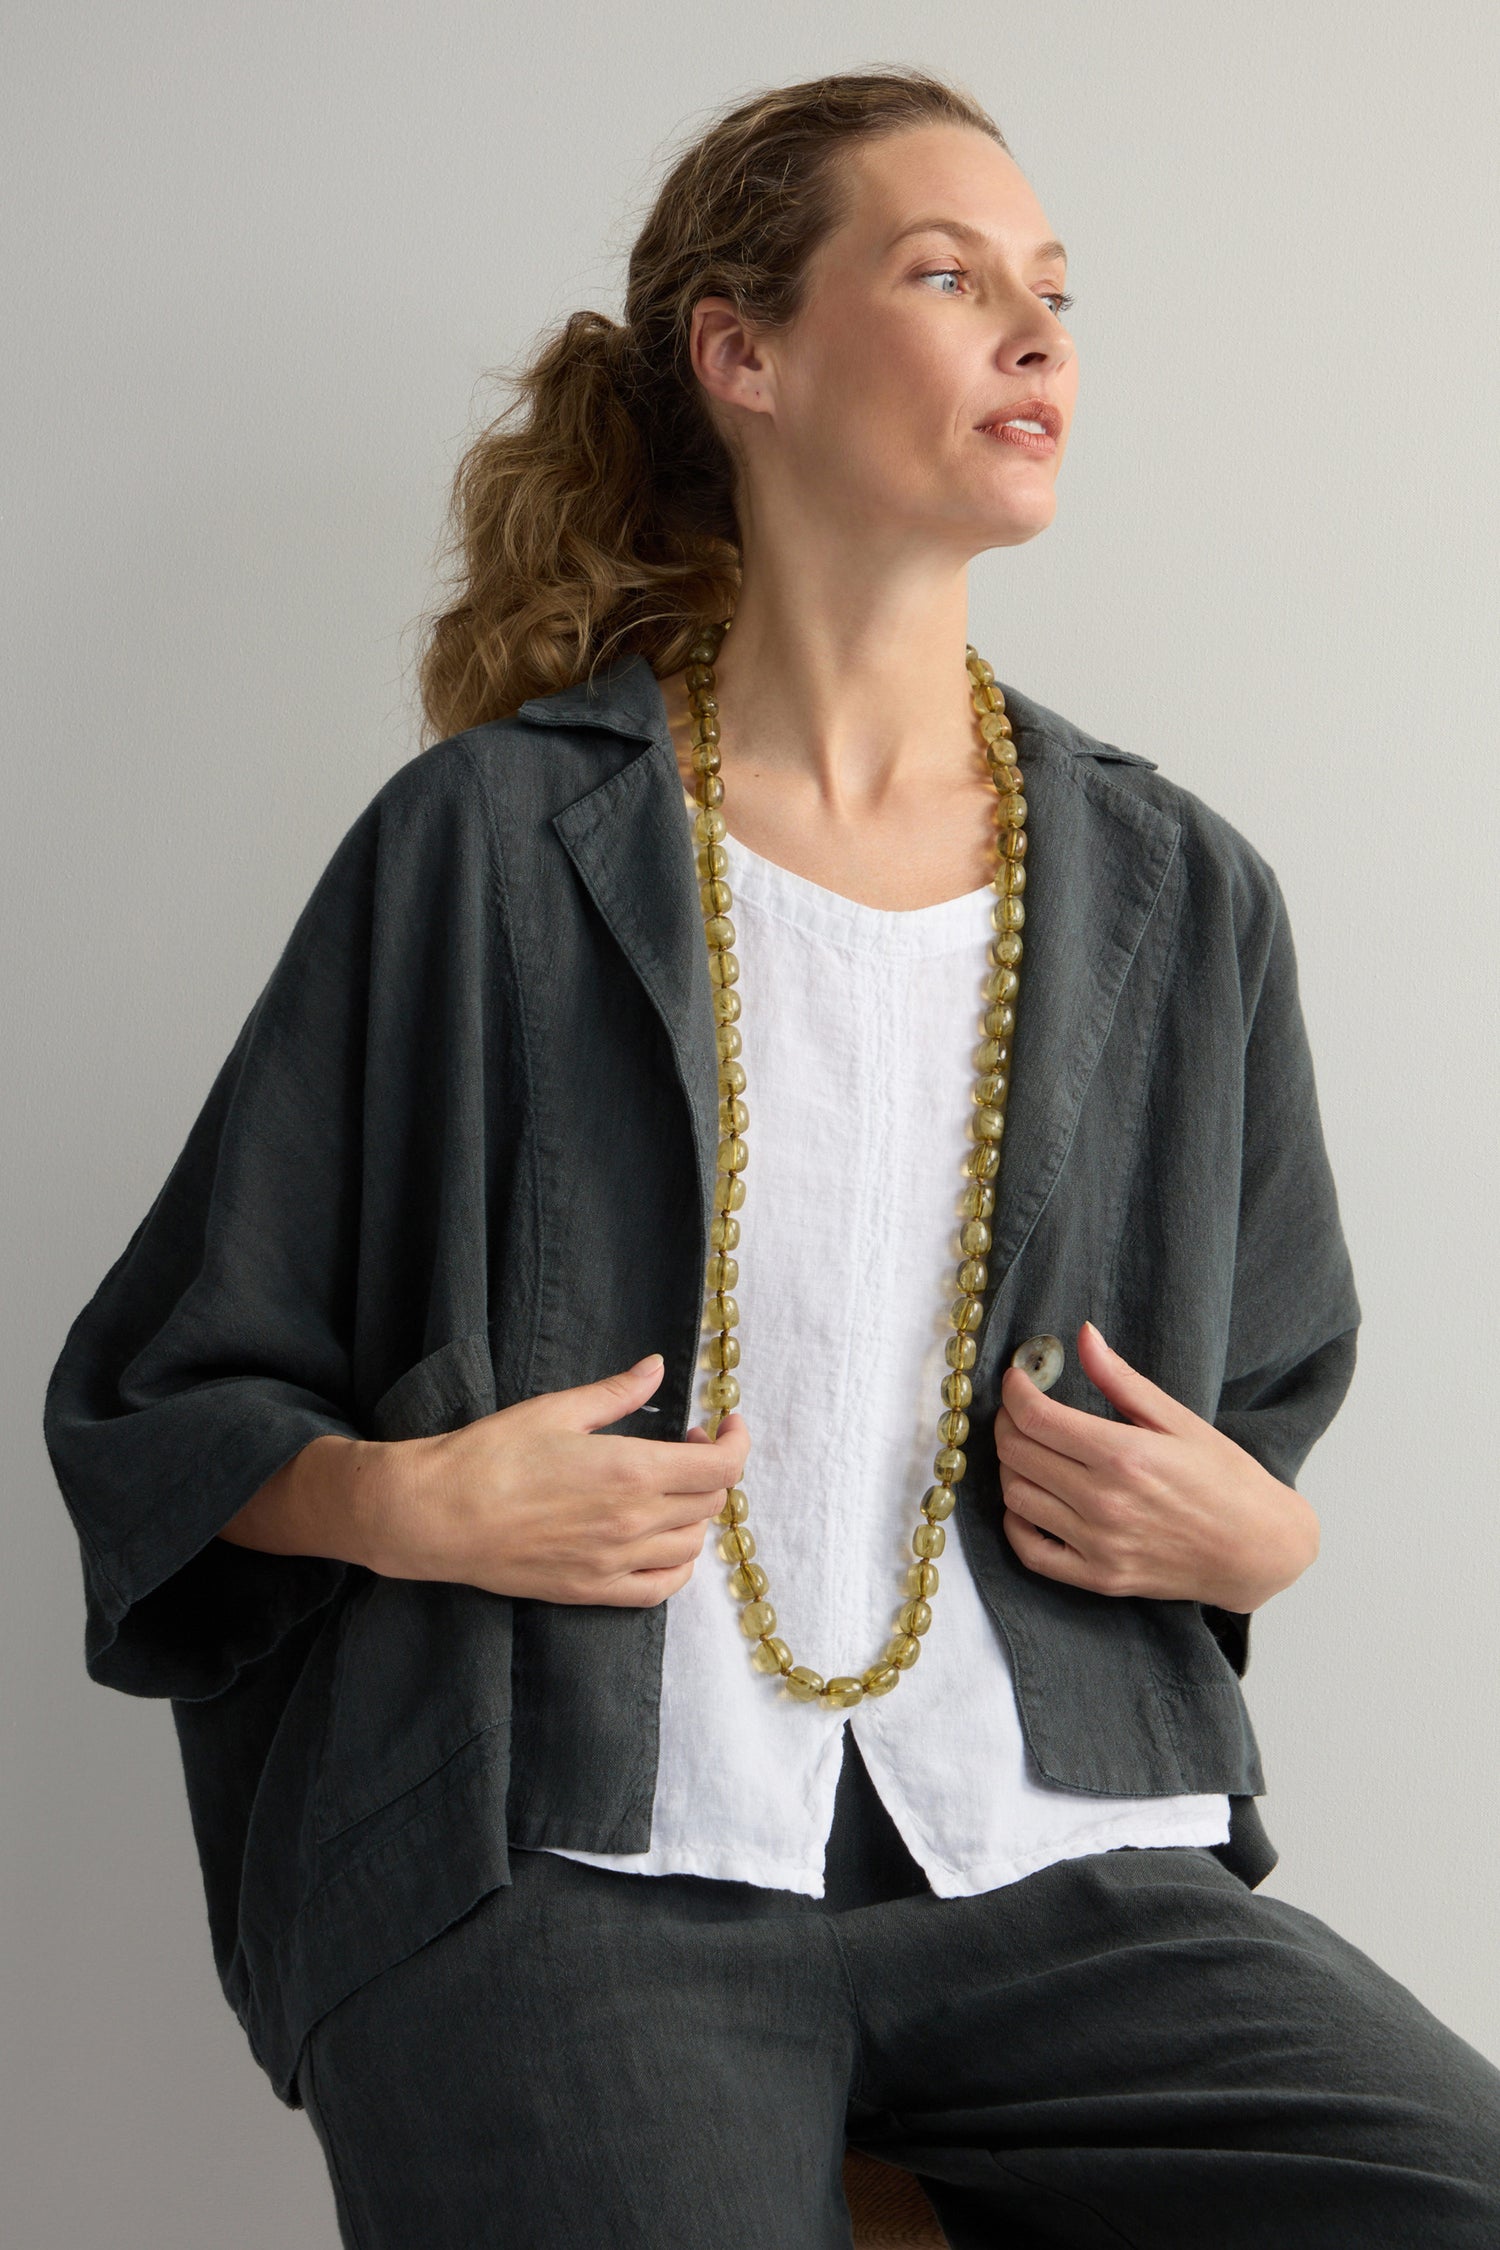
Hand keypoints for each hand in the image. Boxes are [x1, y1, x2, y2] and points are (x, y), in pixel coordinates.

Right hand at [366, 1355, 750, 1606]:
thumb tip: (657, 1367)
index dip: (735, 1442)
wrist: (437, 1515)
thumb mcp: (557, 1409)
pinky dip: (676, 1565)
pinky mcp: (592, 1591)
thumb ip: (618, 1392)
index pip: (721, 1468)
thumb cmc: (491, 1455)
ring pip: (691, 1546)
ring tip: (667, 1489)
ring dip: (694, 1514)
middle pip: (710, 1503)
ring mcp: (615, 1563)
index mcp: (632, 1471)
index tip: (724, 1424)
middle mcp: (634, 1522)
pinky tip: (660, 1541)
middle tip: (682, 1445)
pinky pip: (661, 1589)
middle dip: (710, 1469)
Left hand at [993, 1320, 1318, 1611]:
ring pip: (1016, 1498)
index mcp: (1123, 1455)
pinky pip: (1029, 1551)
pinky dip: (1015, 1522)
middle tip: (1020, 1409)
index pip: (1035, 1417)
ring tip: (1029, 1449)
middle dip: (1007, 1422)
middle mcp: (1104, 1502)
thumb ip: (1122, 1379)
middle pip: (1017, 1454)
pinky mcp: (1098, 1578)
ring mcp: (1099, 1545)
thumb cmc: (1226, 1478)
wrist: (1259, 1548)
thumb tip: (1083, 1336)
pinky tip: (1030, 1499)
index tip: (1017, 1378)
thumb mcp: (1179, 1419)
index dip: (1014, 1391)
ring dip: (1010, 1467)